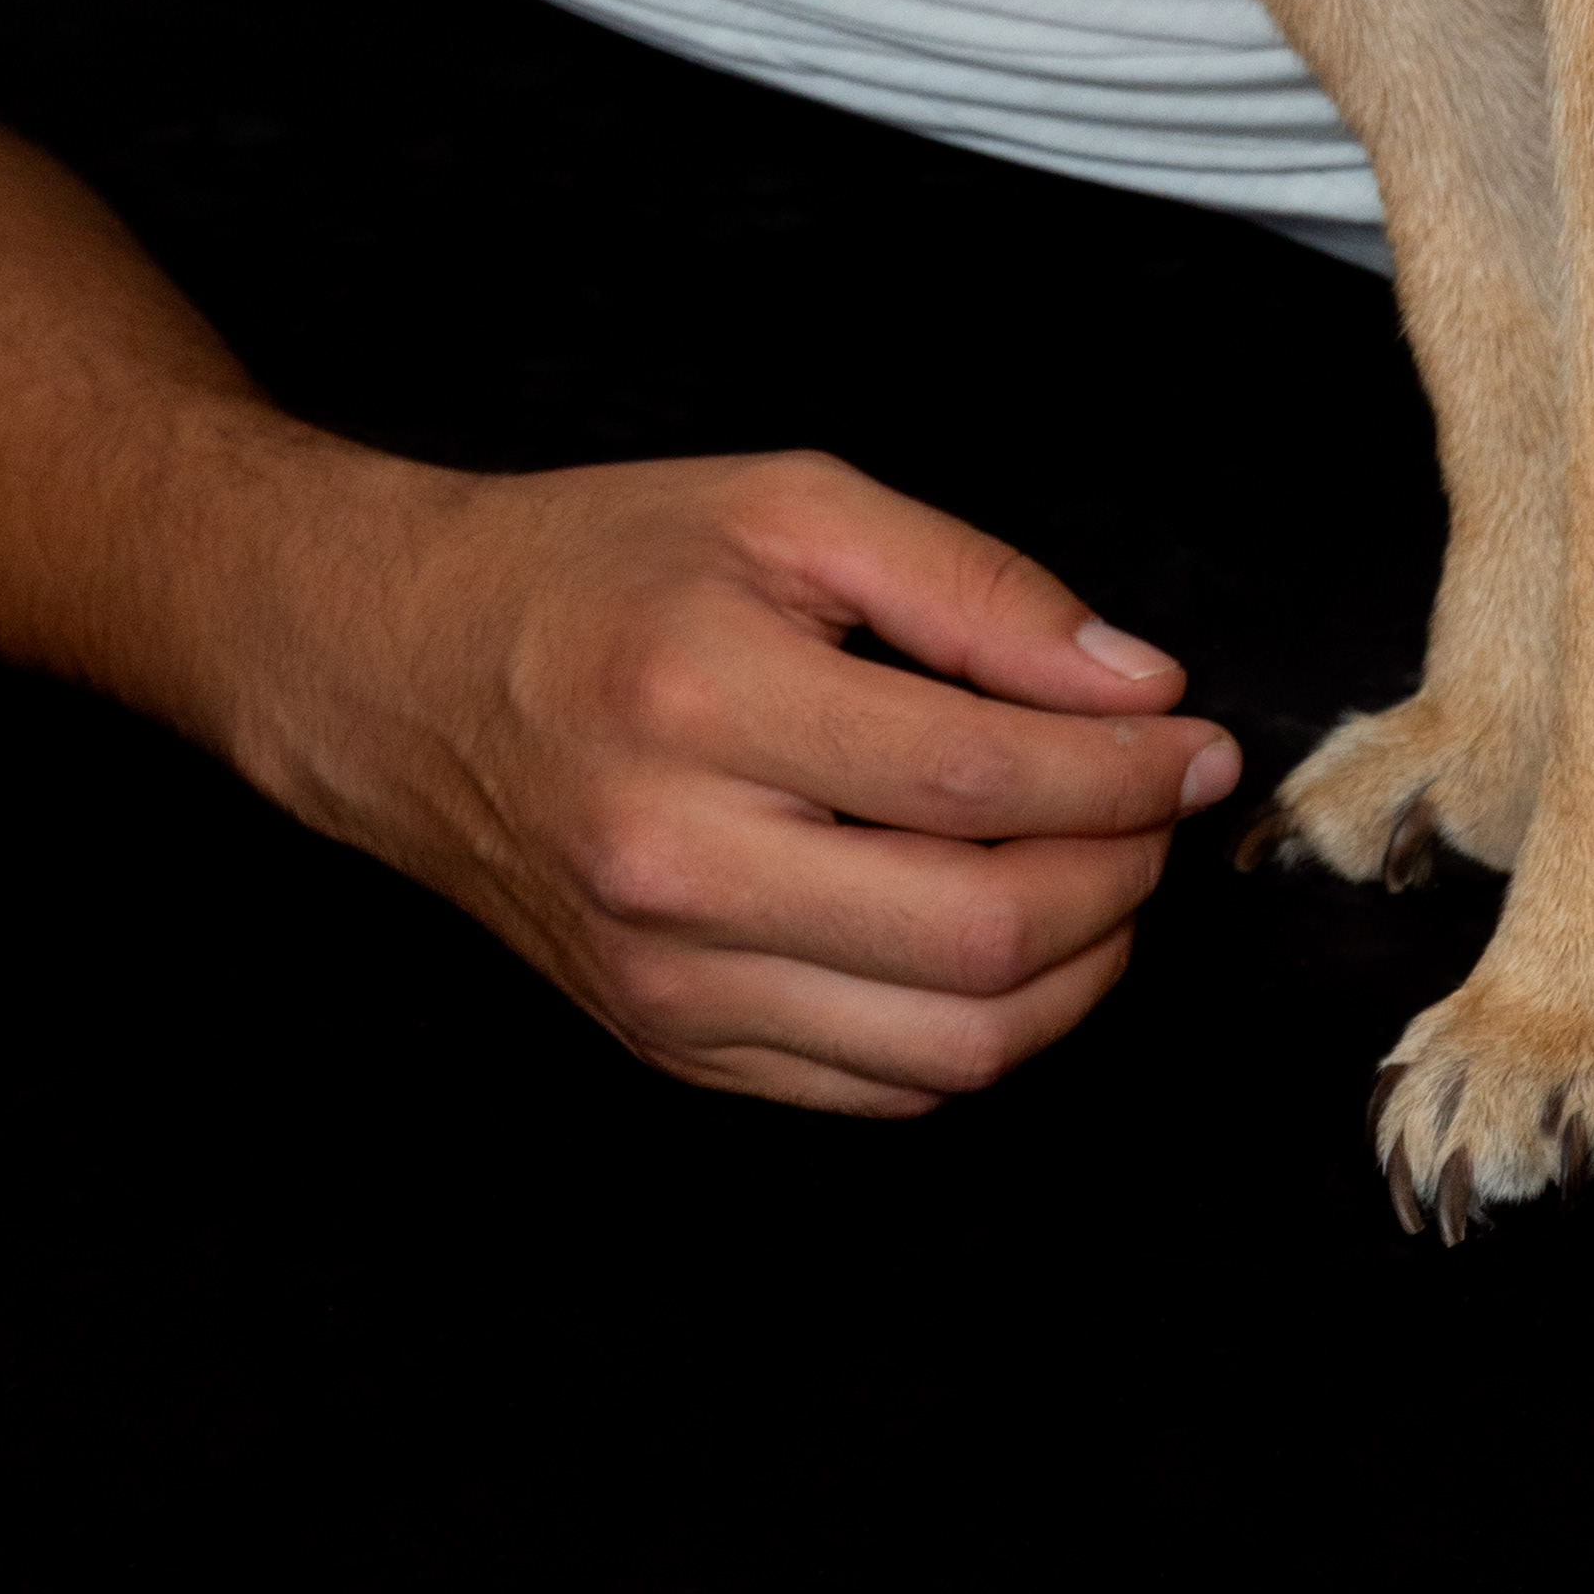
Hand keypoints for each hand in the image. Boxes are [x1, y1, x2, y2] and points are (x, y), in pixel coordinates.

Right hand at [241, 443, 1237, 1116]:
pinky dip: (979, 1030)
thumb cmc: (595, 570)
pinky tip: (994, 941)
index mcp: (701, 698)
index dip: (1126, 770)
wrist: (401, 673)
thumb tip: (1134, 684)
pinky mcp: (668, 1045)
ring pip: (953, 1044)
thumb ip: (972, 587)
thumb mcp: (784, 505)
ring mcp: (667, 981)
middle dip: (1121, 873)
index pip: (981, 778)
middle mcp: (677, 861)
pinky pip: (881, 1089)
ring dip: (1077, 971)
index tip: (1192, 741)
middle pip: (981, 932)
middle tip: (1155, 807)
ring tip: (1097, 876)